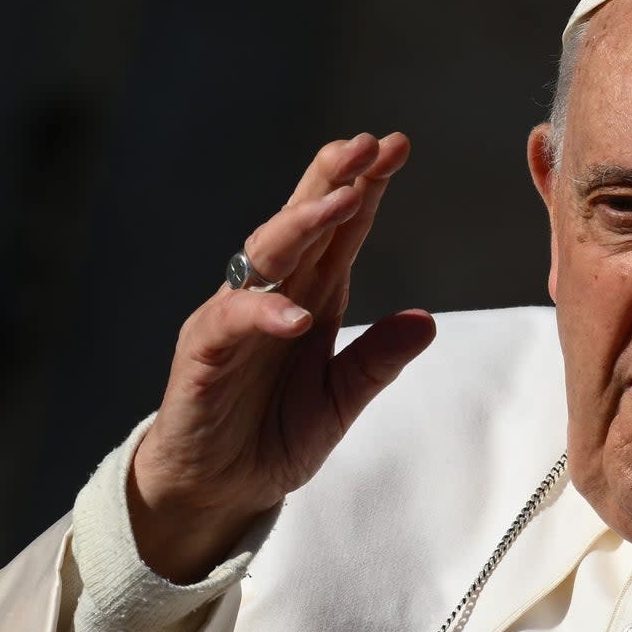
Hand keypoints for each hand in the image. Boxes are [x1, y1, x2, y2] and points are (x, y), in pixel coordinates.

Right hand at [128, 133, 435, 582]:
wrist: (217, 489)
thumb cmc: (271, 435)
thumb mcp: (341, 400)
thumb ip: (376, 361)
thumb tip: (428, 321)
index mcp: (310, 298)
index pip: (340, 231)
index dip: (366, 187)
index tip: (397, 147)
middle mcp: (272, 296)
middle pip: (302, 223)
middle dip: (334, 178)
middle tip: (368, 142)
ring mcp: (235, 321)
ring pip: (267, 256)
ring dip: (304, 224)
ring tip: (344, 197)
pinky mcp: (204, 355)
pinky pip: (232, 323)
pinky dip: (263, 314)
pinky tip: (296, 313)